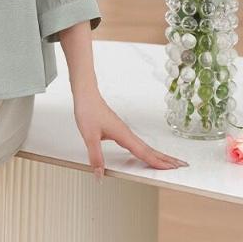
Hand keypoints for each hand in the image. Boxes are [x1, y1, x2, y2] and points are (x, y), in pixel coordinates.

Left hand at [73, 89, 189, 180]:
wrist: (85, 95)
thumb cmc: (88, 111)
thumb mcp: (89, 136)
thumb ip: (95, 156)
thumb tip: (100, 175)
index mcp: (123, 134)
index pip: (143, 152)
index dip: (158, 162)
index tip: (173, 169)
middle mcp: (127, 132)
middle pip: (150, 149)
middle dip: (166, 158)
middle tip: (183, 165)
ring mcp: (124, 130)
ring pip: (144, 146)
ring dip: (158, 154)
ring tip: (170, 162)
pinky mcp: (119, 129)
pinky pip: (137, 143)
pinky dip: (146, 150)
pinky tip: (145, 153)